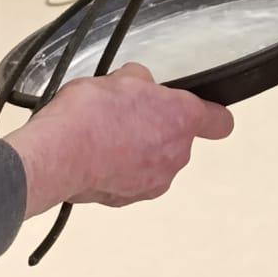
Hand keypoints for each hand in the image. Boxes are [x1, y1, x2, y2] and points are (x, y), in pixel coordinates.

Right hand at [7, 64, 234, 216]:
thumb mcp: (121, 78)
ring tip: (105, 135)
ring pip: (154, 160)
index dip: (211, 115)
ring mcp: (154, 181)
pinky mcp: (129, 198)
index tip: (203, 113)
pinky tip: (96, 155)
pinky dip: (119, 169)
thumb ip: (142, 83)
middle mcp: (176, 154)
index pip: (220, 121)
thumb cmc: (91, 113)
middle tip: (126, 113)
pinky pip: (132, 178)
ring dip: (137, 150)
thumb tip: (139, 88)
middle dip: (156, 126)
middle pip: (177, 139)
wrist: (58, 153)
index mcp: (182, 119)